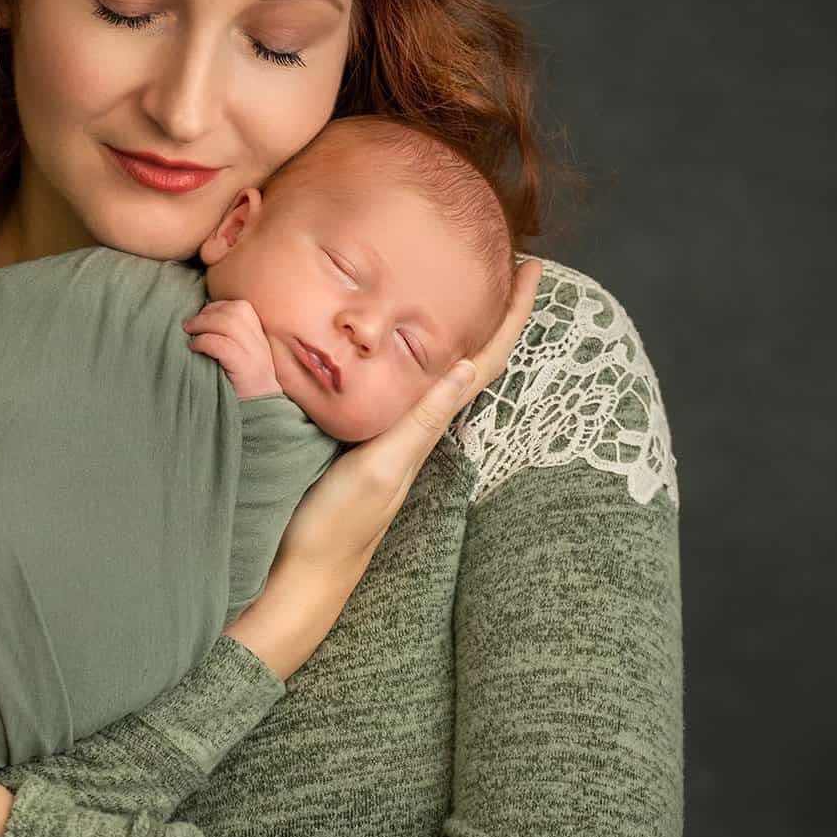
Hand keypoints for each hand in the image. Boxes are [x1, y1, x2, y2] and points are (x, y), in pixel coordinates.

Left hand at [182, 297, 280, 398]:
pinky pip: (223, 345)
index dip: (217, 307)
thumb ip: (227, 342)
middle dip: (207, 312)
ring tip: (190, 334)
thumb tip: (196, 323)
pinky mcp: (246, 370)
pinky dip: (204, 341)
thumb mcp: (238, 361)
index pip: (242, 308)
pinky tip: (194, 348)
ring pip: (230, 323)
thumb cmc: (241, 390)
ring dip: (204, 324)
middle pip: (236, 310)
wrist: (262, 418)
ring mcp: (256, 356)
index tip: (200, 317)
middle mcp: (260, 344)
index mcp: (259, 339)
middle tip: (189, 325)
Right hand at [223, 257, 542, 677]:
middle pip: (473, 357)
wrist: (301, 575)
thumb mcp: (381, 468)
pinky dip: (420, 352)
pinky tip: (406, 342)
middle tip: (510, 261)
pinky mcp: (369, 439)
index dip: (512, 315)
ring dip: (463, 327)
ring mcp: (396, 433)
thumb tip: (468, 365)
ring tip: (470, 283)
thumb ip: (421, 420)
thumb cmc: (335, 526)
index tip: (534, 267)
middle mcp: (420, 426)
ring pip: (442, 368)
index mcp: (426, 427)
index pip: (483, 360)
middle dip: (495, 309)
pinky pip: (408, 383)